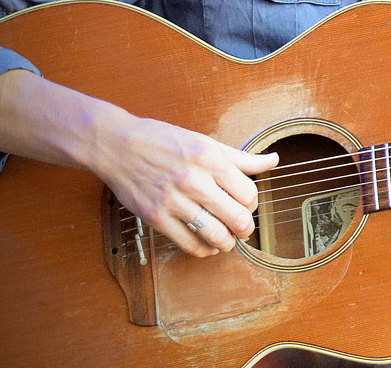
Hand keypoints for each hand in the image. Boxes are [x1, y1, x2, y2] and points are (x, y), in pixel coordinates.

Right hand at [88, 115, 277, 257]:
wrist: (117, 146)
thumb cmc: (163, 141)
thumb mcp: (205, 143)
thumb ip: (241, 157)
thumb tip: (273, 161)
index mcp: (210, 159)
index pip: (249, 193)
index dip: (253, 204)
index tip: (247, 206)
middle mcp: (194, 180)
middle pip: (237, 218)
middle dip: (246, 229)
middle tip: (243, 229)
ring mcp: (173, 201)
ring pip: (215, 235)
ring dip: (226, 243)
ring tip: (226, 240)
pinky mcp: (156, 217)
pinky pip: (188, 244)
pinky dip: (203, 250)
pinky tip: (206, 245)